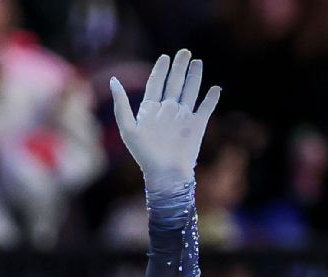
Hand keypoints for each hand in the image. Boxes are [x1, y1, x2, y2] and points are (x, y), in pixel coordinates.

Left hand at [110, 49, 220, 191]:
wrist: (165, 174)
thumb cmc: (144, 154)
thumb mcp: (128, 128)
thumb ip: (121, 104)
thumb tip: (113, 80)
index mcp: (151, 110)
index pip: (156, 84)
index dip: (160, 70)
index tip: (165, 57)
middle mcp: (168, 111)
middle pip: (174, 83)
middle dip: (179, 67)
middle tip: (184, 52)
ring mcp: (183, 117)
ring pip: (190, 91)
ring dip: (194, 77)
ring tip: (197, 62)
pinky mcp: (197, 126)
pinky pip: (206, 108)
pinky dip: (211, 98)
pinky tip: (215, 88)